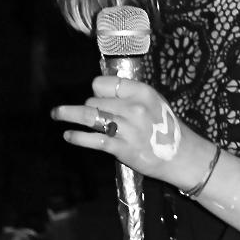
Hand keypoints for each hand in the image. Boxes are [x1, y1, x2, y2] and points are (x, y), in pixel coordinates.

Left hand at [51, 75, 207, 187]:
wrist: (181, 156)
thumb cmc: (166, 128)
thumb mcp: (154, 103)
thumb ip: (129, 94)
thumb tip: (99, 90)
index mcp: (142, 92)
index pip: (104, 83)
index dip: (97, 90)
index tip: (98, 96)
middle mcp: (134, 108)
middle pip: (94, 101)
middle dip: (90, 107)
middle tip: (95, 117)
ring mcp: (128, 129)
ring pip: (89, 116)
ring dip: (68, 114)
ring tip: (57, 114)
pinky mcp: (122, 148)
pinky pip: (93, 139)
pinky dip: (77, 137)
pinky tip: (69, 135)